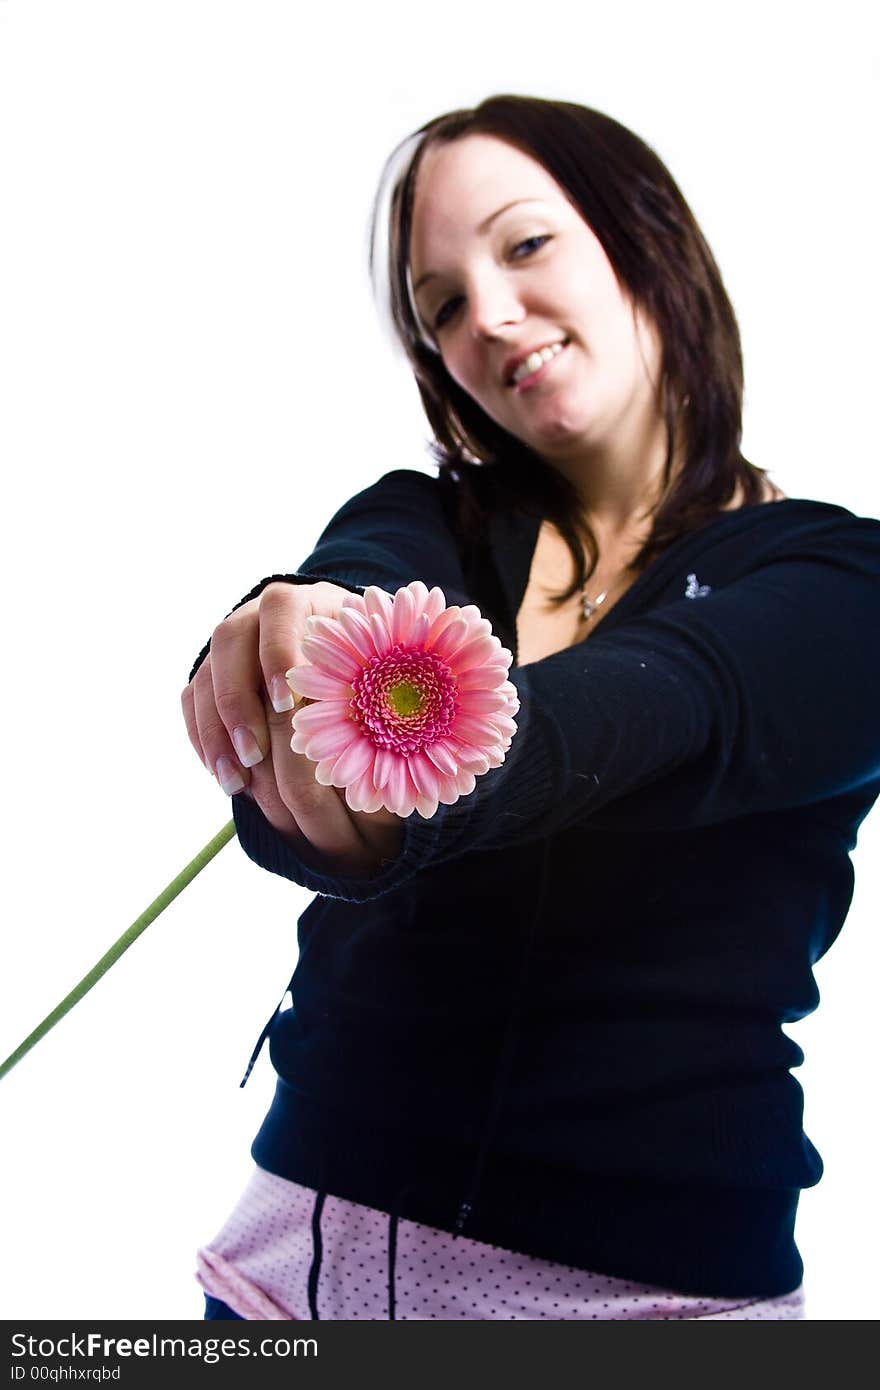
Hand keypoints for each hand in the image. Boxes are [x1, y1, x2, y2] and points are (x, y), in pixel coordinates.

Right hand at [181, 581, 403, 875]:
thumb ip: (379, 675)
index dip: (278, 654)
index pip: (281, 611)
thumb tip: (398, 723)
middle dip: (238, 703)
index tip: (288, 704)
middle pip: (229, 644)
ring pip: (205, 678)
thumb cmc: (363, 655)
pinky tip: (225, 779)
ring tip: (235, 782)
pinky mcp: (208, 675)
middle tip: (256, 755)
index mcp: (300, 600)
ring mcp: (226, 646)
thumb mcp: (375, 656)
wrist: (330, 643)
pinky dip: (204, 741)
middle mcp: (254, 614)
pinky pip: (193, 703)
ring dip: (216, 732)